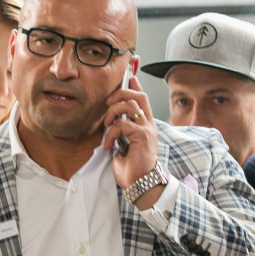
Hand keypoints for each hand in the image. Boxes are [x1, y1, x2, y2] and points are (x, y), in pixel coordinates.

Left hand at [101, 73, 159, 205]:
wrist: (141, 184)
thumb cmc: (131, 168)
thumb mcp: (123, 145)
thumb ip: (120, 131)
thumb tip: (111, 122)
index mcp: (145, 125)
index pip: (142, 98)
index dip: (136, 83)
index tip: (130, 71)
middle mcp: (149, 124)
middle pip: (139, 95)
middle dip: (122, 92)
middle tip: (108, 103)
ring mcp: (147, 129)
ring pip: (130, 105)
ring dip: (112, 113)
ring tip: (106, 127)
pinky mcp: (141, 136)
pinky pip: (121, 124)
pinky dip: (111, 133)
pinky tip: (109, 145)